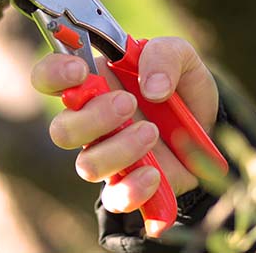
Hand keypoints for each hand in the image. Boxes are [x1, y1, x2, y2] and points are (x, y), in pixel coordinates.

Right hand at [31, 37, 217, 213]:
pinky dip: (133, 189)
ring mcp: (104, 155)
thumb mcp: (181, 56)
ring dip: (120, 149)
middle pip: (61, 130)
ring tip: (152, 132)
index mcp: (91, 83)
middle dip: (94, 118)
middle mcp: (89, 121)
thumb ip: (164, 56)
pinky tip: (155, 173)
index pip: (47, 79)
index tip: (80, 71)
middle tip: (129, 102)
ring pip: (87, 166)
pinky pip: (114, 199)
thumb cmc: (180, 86)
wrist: (208, 128)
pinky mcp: (126, 185)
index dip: (53, 75)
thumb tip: (152, 87)